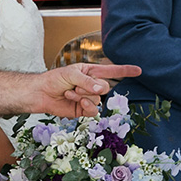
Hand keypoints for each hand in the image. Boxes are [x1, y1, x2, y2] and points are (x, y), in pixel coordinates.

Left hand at [20, 62, 141, 117]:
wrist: (41, 93)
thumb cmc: (54, 79)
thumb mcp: (71, 74)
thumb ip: (87, 81)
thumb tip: (100, 89)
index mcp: (91, 72)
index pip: (112, 71)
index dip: (125, 70)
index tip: (139, 70)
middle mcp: (91, 85)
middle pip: (105, 87)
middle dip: (91, 88)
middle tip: (77, 86)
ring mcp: (88, 98)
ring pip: (98, 99)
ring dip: (83, 96)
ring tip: (70, 92)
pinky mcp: (83, 110)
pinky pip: (93, 110)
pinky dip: (85, 106)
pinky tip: (76, 101)